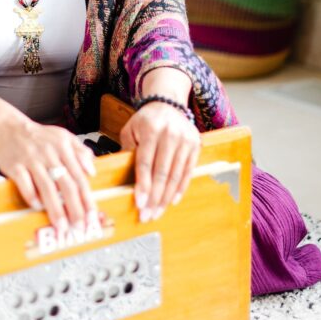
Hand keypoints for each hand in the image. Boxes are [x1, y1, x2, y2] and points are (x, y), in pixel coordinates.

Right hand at [0, 116, 96, 232]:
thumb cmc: (39, 136)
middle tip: (79, 226)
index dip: (86, 198)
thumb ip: (81, 152)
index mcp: (64, 147)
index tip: (91, 216)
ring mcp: (31, 159)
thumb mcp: (64, 137)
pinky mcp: (15, 165)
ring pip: (47, 187)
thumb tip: (92, 171)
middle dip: (74, 208)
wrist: (9, 128)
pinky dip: (31, 196)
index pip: (79, 177)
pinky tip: (38, 207)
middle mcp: (49, 153)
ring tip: (61, 226)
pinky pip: (24, 183)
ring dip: (55, 209)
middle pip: (65, 184)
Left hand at [119, 102, 199, 220]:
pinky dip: (180, 188)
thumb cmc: (145, 121)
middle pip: (162, 172)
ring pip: (176, 175)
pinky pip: (188, 171)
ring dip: (166, 197)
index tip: (139, 204)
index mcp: (151, 129)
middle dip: (154, 197)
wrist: (167, 103)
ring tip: (157, 212)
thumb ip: (128, 151)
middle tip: (147, 216)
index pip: (146, 162)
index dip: (143, 185)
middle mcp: (170, 133)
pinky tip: (172, 201)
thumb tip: (124, 179)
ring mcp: (185, 139)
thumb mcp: (130, 130)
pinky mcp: (195, 145)